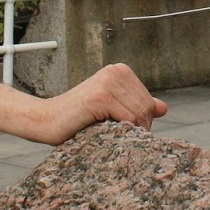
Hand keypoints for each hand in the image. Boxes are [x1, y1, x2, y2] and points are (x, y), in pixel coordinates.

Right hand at [42, 63, 167, 143]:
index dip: (141, 122)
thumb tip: (163, 108)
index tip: (124, 131)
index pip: (148, 101)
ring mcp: (107, 82)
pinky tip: (104, 132)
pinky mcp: (100, 96)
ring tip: (111, 135)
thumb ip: (135, 105)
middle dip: (138, 128)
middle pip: (145, 108)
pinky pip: (127, 119)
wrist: (47, 120)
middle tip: (119, 138)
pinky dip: (121, 131)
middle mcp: (115, 72)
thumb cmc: (78, 118)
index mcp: (119, 71)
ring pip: (139, 114)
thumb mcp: (111, 108)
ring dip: (130, 132)